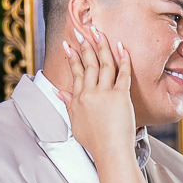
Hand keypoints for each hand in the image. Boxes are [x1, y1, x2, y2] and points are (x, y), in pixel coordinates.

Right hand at [60, 30, 137, 172]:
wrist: (110, 152)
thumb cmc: (94, 142)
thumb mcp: (75, 123)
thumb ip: (68, 105)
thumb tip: (59, 92)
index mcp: (79, 98)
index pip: (74, 72)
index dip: (71, 56)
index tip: (68, 44)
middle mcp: (90, 93)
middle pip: (88, 63)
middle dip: (84, 45)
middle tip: (82, 30)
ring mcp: (106, 93)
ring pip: (104, 64)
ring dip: (102, 46)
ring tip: (99, 32)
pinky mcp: (121, 96)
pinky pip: (122, 73)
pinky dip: (123, 58)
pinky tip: (121, 46)